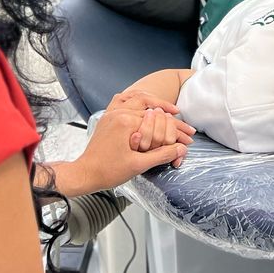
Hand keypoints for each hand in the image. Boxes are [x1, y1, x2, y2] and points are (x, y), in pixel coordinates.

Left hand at [69, 102, 194, 193]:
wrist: (85, 174)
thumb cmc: (108, 172)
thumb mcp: (138, 165)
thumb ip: (162, 155)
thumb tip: (181, 148)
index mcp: (126, 122)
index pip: (159, 121)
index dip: (177, 130)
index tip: (189, 137)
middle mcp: (119, 112)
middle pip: (152, 110)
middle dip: (172, 119)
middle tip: (185, 127)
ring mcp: (112, 113)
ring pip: (139, 99)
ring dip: (156, 103)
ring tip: (170, 111)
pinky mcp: (108, 118)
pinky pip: (123, 100)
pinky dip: (136, 100)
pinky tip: (145, 105)